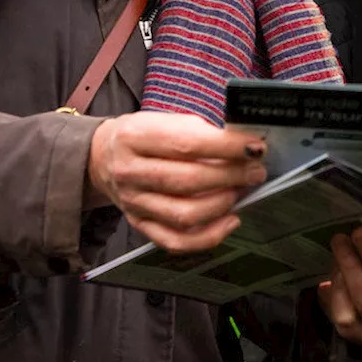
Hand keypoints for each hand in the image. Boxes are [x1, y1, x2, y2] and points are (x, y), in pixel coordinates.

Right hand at [86, 110, 266, 252]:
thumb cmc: (147, 135)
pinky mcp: (140, 225)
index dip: (226, 147)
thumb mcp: (167, 120)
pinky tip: (230, 220)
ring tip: (242, 190)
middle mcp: (130, 172)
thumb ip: (201, 131)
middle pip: (187, 180)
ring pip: (184, 214)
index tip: (255, 147)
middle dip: (231, 176)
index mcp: (135, 136)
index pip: (186, 144)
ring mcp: (133, 203)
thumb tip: (244, 146)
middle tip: (256, 170)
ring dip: (222, 204)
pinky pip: (176, 241)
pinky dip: (209, 236)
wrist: (104, 156)